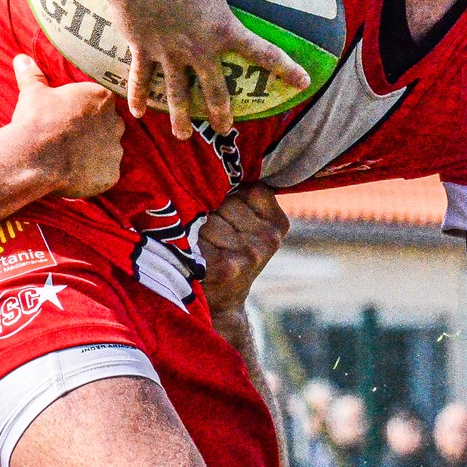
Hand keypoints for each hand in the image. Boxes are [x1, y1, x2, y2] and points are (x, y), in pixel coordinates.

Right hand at [8, 56, 123, 198]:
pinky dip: (93, 175)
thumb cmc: (36, 120)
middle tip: (69, 139)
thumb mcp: (32, 93)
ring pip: (108, 150)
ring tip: (70, 158)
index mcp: (102, 98)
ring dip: (94, 154)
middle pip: (108, 125)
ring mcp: (115, 150)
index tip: (69, 118)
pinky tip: (75, 174)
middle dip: (93, 131)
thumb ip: (32, 75)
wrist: (34, 157)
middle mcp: (115, 122)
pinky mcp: (111, 174)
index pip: (101, 102)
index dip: (84, 111)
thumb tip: (22, 58)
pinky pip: (105, 174)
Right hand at [99, 0, 309, 138]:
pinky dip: (140, 95)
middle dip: (223, 112)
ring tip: (183, 136)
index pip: (262, 53)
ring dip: (181, 117)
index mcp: (222, 28)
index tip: (302, 83)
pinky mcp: (143, 50)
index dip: (285, 68)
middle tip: (228, 131)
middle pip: (215, 89)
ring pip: (178, 94)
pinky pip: (142, 78)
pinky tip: (137, 113)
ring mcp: (169, 53)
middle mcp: (198, 48)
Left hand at [196, 185, 288, 318]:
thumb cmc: (230, 254)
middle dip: (211, 212)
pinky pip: (198, 236)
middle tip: (209, 236)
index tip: (225, 216)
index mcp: (279, 223)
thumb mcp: (250, 226)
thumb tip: (224, 161)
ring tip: (201, 245)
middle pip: (225, 202)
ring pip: (209, 218)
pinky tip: (193, 254)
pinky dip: (188, 242)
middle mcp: (270, 238)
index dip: (229, 198)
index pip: (248, 188)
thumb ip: (245, 198)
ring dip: (197, 228)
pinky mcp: (228, 267)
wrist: (222, 304)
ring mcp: (250, 253)